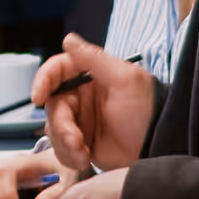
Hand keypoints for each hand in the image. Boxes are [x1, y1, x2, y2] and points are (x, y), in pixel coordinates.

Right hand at [31, 33, 153, 172]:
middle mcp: (83, 97)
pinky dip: (69, 156)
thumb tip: (68, 39)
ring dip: (65, 143)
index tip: (37, 96)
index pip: (57, 71)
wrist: (160, 147)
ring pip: (54, 129)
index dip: (43, 80)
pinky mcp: (82, 144)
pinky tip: (84, 159)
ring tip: (84, 153)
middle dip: (61, 125)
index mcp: (90, 77)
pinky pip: (62, 149)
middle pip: (53, 106)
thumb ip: (94, 59)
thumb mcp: (124, 80)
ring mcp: (82, 122)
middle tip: (76, 140)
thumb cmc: (148, 110)